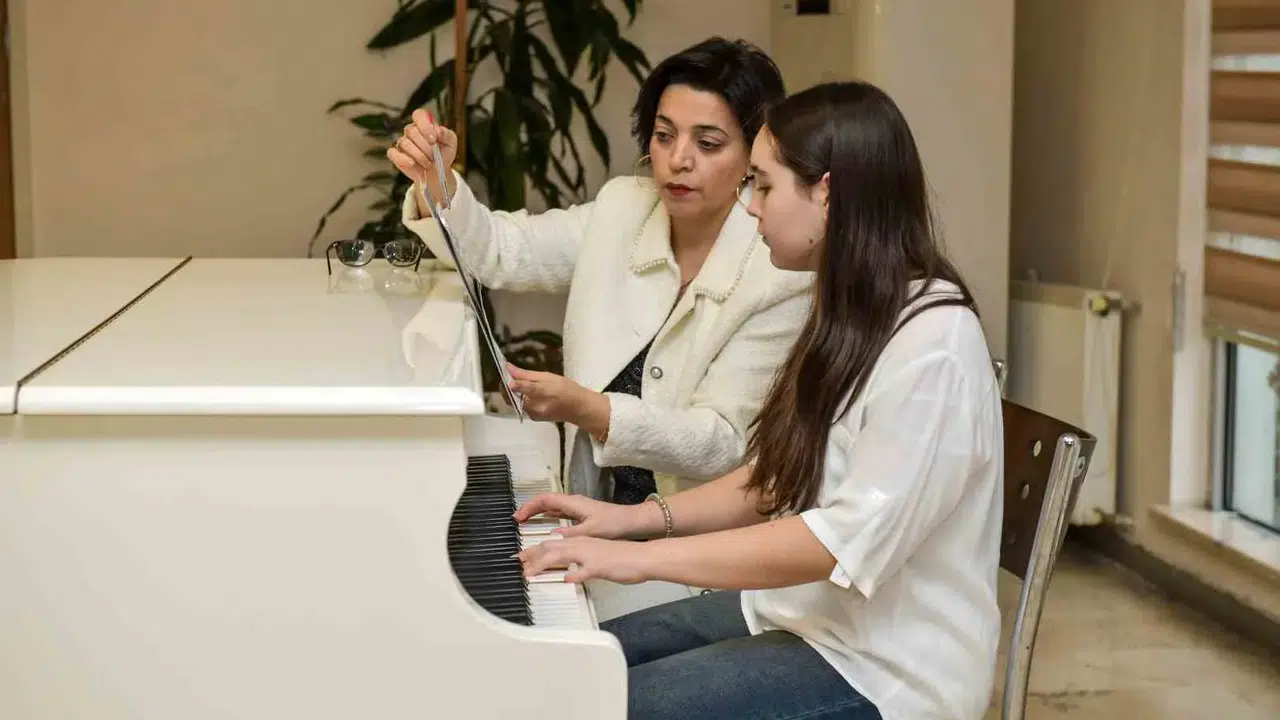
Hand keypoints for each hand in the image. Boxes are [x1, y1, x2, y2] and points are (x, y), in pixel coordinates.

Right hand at [386, 108, 458, 209]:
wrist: (438, 173)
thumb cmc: (443, 155)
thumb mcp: (451, 143)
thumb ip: (447, 134)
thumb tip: (438, 130)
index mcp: (424, 125)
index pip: (419, 114)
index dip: (425, 125)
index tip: (433, 138)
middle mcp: (412, 132)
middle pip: (411, 130)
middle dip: (425, 145)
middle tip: (434, 155)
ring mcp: (403, 143)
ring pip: (404, 142)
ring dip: (419, 155)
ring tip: (428, 164)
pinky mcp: (396, 155)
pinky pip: (393, 153)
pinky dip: (402, 159)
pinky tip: (412, 163)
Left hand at [508, 363, 608, 432]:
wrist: (578, 408)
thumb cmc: (566, 389)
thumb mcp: (549, 377)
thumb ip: (528, 375)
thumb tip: (509, 368)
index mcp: (544, 393)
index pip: (526, 389)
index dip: (516, 384)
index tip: (507, 379)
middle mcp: (537, 406)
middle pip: (514, 397)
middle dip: (506, 387)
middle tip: (506, 376)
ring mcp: (534, 414)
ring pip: (515, 402)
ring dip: (512, 392)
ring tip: (516, 382)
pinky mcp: (533, 418)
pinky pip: (521, 406)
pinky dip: (520, 398)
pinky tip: (526, 393)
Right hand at [514, 492, 650, 539]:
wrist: (632, 522)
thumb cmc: (614, 524)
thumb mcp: (592, 531)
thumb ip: (571, 533)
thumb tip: (553, 536)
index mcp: (573, 503)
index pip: (545, 500)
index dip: (529, 507)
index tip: (518, 517)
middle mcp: (573, 502)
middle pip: (546, 501)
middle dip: (530, 508)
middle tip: (517, 519)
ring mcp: (577, 508)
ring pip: (552, 506)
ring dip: (538, 512)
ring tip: (526, 522)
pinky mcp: (581, 514)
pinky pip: (559, 512)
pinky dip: (548, 516)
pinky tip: (545, 524)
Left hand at [518, 536, 649, 583]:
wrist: (643, 557)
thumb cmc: (623, 559)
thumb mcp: (598, 559)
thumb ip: (581, 564)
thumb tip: (568, 572)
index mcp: (582, 542)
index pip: (553, 543)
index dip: (534, 551)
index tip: (522, 558)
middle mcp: (583, 545)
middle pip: (551, 547)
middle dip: (531, 555)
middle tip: (517, 563)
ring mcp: (591, 555)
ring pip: (561, 554)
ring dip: (543, 563)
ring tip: (530, 573)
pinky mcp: (600, 566)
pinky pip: (584, 570)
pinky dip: (574, 574)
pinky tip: (566, 579)